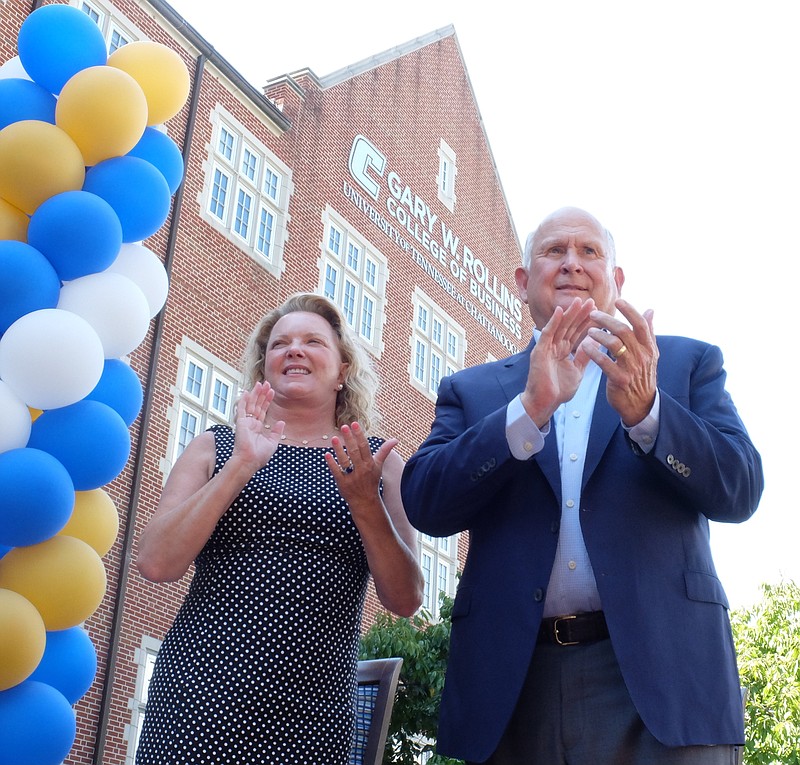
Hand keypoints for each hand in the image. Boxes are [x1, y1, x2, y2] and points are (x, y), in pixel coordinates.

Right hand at [232, 381, 284, 470]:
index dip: (267, 401)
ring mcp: (245, 422)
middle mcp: (250, 424)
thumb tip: (281, 422)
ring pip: (250, 404)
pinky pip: (241, 409)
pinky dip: (244, 400)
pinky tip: (248, 392)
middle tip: (267, 383)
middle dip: (262, 394)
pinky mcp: (240, 422)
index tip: (272, 391)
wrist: (250, 461)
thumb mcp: (272, 443)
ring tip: (260, 384)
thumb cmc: (259, 456)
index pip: (262, 411)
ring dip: (255, 394)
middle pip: (257, 405)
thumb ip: (276, 432)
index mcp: (257, 428)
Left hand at [324, 422, 395, 511]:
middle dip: (349, 439)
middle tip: (343, 426)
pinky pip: (337, 472)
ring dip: (339, 450)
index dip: (359, 435)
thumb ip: (384, 451)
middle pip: (354, 452)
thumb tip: (395, 439)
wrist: (365, 501)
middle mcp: (362, 470)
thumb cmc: (371, 480)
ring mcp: (352, 477)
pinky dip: (332, 464)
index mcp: (370, 464)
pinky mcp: (342, 484)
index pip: (364, 447)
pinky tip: (327, 454)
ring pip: (345, 461)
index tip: (354, 423)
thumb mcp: (379, 466)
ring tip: (334, 438)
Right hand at [521, 297, 595, 427]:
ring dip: (569, 314)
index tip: (597, 311)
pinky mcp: (540, 351)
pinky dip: (553, 322)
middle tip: (591, 301)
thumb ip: (583, 356)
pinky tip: (560, 311)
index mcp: (563, 351)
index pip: (576, 333)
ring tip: (579, 301)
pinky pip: (547, 334)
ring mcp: (547, 348)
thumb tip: (594, 343)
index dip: (586, 322)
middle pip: (569, 327)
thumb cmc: (558, 390)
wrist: (545, 403)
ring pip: (560, 327)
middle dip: (580, 314)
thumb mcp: (577, 370)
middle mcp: (554, 347)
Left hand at [581, 299, 658, 425]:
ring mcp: (631, 368)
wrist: (641, 404)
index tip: (618, 300)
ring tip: (588, 331)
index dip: (630, 311)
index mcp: (649, 347)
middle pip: (624, 331)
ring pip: (614, 344)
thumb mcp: (649, 354)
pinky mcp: (620, 379)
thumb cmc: (641, 375)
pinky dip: (594, 353)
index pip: (641, 324)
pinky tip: (584, 346)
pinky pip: (605, 362)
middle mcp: (642, 355)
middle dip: (606, 320)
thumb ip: (648, 332)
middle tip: (593, 314)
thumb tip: (651, 310)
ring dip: (598, 335)